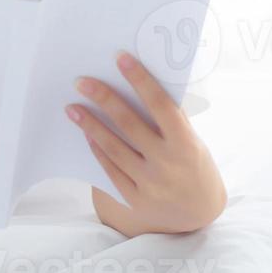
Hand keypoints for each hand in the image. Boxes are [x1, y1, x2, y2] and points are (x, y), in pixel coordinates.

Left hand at [66, 50, 225, 236]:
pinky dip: (97, 149)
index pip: (161, 106)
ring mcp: (150, 184)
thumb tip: (138, 85)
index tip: (120, 58)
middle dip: (104, 99)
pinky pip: (110, 170)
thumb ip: (169, 121)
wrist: (199, 214)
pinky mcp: (135, 200)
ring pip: (114, 148)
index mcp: (186, 145)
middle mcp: (168, 164)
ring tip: (72, 107)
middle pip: (129, 124)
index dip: (141, 80)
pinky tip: (85, 133)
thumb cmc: (192, 165)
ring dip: (90, 125)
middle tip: (81, 81)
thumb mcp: (192, 142)